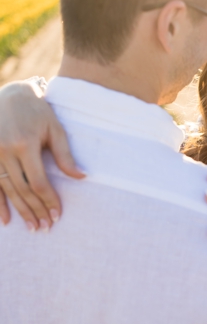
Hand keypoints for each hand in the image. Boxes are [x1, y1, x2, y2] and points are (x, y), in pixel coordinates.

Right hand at [0, 80, 85, 229]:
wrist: (9, 95)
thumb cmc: (37, 112)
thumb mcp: (54, 129)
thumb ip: (65, 155)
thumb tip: (82, 177)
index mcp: (25, 145)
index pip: (39, 182)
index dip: (49, 200)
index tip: (58, 215)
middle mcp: (4, 151)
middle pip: (22, 190)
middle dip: (35, 210)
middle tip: (46, 228)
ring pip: (6, 190)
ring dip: (20, 211)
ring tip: (32, 227)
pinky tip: (5, 220)